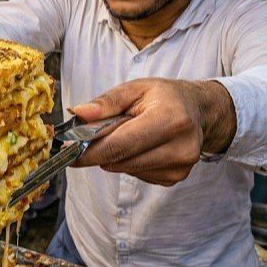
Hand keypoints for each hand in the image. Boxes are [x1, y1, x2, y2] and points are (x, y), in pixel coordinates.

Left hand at [70, 78, 235, 185]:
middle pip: (121, 160)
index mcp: (170, 120)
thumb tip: (79, 114)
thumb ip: (107, 102)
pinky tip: (141, 146)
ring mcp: (180, 166)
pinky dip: (130, 162)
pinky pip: (137, 175)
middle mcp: (180, 147)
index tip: (67, 151)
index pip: (120, 145)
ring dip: (115, 156)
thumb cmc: (164, 97)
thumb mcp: (136, 88)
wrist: (199, 111)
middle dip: (98, 151)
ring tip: (125, 134)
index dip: (89, 151)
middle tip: (88, 139)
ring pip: (126, 169)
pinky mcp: (175, 178)